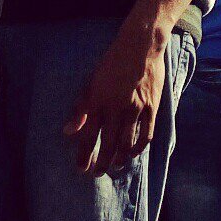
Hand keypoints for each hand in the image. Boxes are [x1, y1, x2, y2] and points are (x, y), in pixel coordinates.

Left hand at [65, 21, 166, 175]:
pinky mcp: (152, 106)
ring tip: (115, 165)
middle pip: (108, 143)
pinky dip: (140, 147)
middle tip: (97, 173)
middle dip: (101, 162)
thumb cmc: (112, 63)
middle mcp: (116, 108)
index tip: (80, 169)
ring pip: (128, 142)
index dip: (84, 155)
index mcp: (98, 102)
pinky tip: (134, 152)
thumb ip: (80, 108)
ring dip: (120, 158)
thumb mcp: (91, 82)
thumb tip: (68, 131)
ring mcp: (136, 108)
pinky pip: (146, 133)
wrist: (140, 46)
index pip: (89, 135)